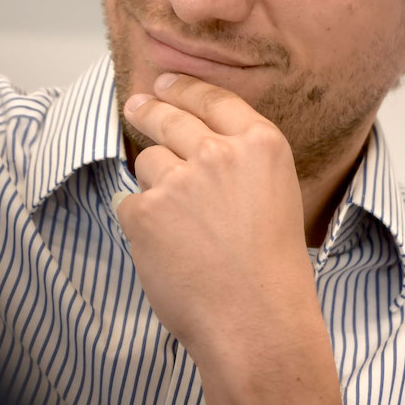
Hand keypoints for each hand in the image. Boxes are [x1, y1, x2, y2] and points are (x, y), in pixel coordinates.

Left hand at [115, 73, 358, 404]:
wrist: (256, 322)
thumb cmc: (271, 274)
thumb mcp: (275, 197)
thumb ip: (239, 164)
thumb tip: (191, 146)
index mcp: (261, 145)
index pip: (213, 100)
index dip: (184, 88)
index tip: (165, 82)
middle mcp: (219, 153)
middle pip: (170, 119)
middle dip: (148, 110)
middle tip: (136, 106)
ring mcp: (178, 180)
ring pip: (148, 164)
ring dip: (155, 189)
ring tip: (183, 231)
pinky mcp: (144, 211)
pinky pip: (129, 204)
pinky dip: (140, 225)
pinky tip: (167, 251)